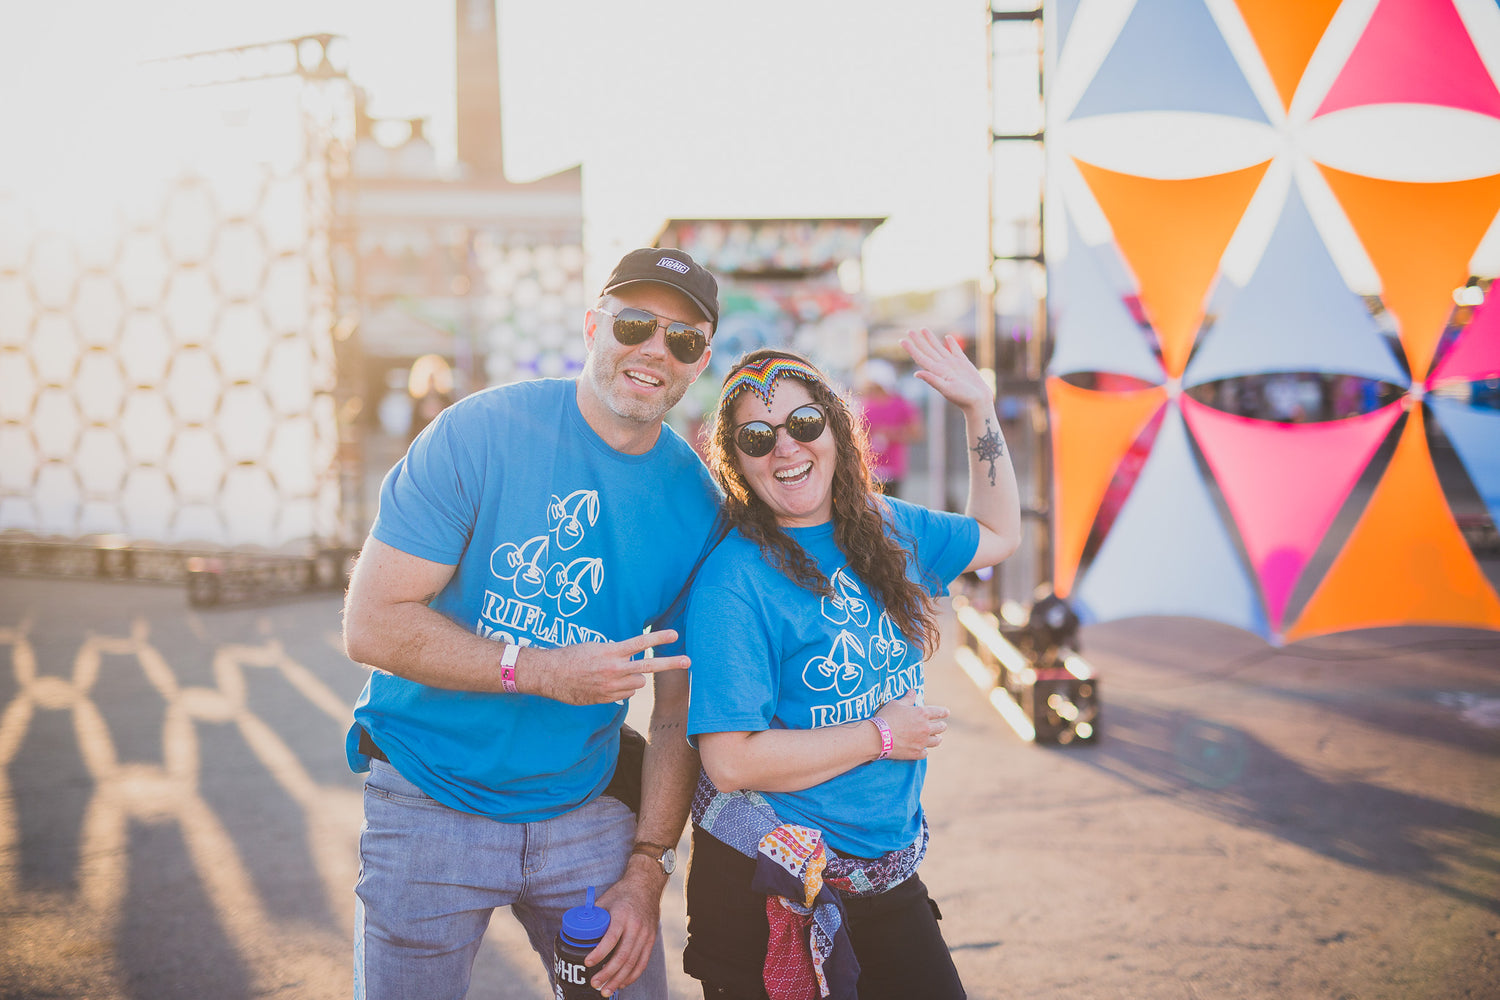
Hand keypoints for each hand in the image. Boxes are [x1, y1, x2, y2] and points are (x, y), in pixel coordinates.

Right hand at [522, 631, 687, 705]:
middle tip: (689, 660)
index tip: (676, 634)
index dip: (659, 638)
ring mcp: (611, 686)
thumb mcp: (595, 647)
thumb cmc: (572, 656)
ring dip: (634, 678)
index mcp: (611, 652)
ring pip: (638, 683)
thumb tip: (632, 658)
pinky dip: (622, 689)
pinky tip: (607, 684)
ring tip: (616, 673)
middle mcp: (614, 669)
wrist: (550, 675)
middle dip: (671, 663)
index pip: (640, 643)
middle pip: (649, 667)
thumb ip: (616, 652)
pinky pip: (625, 695)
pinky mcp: (606, 699)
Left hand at [587, 858, 665, 996]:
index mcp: (622, 915)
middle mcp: (636, 926)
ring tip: (606, 990)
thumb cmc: (622, 894)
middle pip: (622, 956)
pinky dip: (632, 975)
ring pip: (632, 963)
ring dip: (618, 979)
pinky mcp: (651, 940)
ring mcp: (645, 934)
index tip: (587, 963)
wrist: (646, 886)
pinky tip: (622, 983)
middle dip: (608, 973)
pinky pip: (642, 962)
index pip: (611, 938)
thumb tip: (575, 931)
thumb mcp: (605, 900)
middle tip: (594, 983)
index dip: (599, 953)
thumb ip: (593, 917)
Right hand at [875, 690, 949, 759]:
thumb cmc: (887, 717)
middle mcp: (926, 728)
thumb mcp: (896, 704)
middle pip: (941, 727)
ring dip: (936, 738)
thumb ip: (908, 698)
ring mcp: (922, 742)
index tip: (946, 713)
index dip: (944, 712)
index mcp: (923, 714)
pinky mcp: (916, 753)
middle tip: (940, 725)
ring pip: (937, 741)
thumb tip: (913, 691)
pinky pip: (925, 753)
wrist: (878, 737)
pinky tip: (921, 748)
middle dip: (941, 725)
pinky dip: (923, 750)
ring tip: (936, 738)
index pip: (940, 712)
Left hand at [901, 328, 992, 411]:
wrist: (979, 401)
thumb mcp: (946, 389)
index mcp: (937, 372)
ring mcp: (952, 364)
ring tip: (923, 329)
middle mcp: (942, 367)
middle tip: (909, 330)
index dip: (911, 349)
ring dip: (931, 339)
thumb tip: (916, 373)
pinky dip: (951, 343)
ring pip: (939, 348)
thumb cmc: (963, 398)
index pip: (921, 357)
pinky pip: (955, 350)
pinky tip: (947, 337)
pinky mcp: (964, 363)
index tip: (902, 340)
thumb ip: (932, 380)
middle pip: (927, 350)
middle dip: (918, 340)